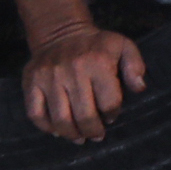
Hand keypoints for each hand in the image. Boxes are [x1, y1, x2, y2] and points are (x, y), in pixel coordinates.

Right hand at [22, 23, 146, 143]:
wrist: (61, 32)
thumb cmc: (97, 45)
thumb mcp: (123, 46)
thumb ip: (135, 66)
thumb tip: (139, 88)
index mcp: (98, 62)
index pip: (109, 103)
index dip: (112, 115)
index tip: (111, 117)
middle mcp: (72, 70)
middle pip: (84, 116)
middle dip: (93, 132)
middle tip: (96, 135)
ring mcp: (49, 77)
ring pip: (60, 120)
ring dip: (72, 134)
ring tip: (79, 137)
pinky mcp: (31, 82)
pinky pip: (35, 114)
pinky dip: (46, 127)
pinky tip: (57, 130)